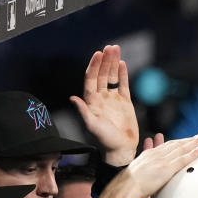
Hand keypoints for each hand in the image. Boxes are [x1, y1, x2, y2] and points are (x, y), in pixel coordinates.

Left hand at [71, 45, 139, 166]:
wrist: (121, 149)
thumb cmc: (105, 140)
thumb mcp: (92, 125)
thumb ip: (83, 111)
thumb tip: (73, 97)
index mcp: (92, 101)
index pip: (91, 78)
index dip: (94, 66)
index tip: (98, 54)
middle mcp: (101, 97)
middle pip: (102, 74)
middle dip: (105, 60)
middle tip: (110, 47)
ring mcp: (113, 99)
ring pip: (112, 76)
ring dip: (113, 63)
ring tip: (116, 49)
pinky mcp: (124, 102)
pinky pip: (123, 84)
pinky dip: (122, 74)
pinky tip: (122, 63)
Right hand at [101, 132, 197, 197]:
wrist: (123, 189)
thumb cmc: (128, 186)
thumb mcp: (137, 172)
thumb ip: (145, 169)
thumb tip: (150, 174)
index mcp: (148, 155)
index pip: (166, 146)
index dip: (178, 142)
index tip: (186, 139)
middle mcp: (155, 155)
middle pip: (175, 144)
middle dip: (188, 139)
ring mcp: (161, 161)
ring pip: (180, 149)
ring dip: (193, 142)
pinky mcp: (165, 169)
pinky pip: (181, 159)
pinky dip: (191, 154)